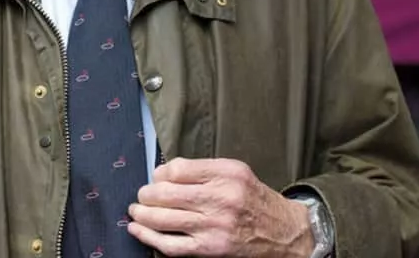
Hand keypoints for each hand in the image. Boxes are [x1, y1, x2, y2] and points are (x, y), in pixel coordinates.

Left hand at [127, 157, 313, 256]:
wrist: (284, 232)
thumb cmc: (253, 198)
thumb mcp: (234, 171)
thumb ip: (201, 168)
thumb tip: (162, 172)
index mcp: (226, 173)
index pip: (178, 169)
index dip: (159, 173)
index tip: (155, 177)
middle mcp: (221, 198)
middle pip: (166, 193)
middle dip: (146, 194)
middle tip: (141, 195)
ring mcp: (214, 226)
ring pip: (164, 219)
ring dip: (142, 214)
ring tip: (135, 210)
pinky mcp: (211, 249)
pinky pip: (172, 245)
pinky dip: (150, 238)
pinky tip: (138, 230)